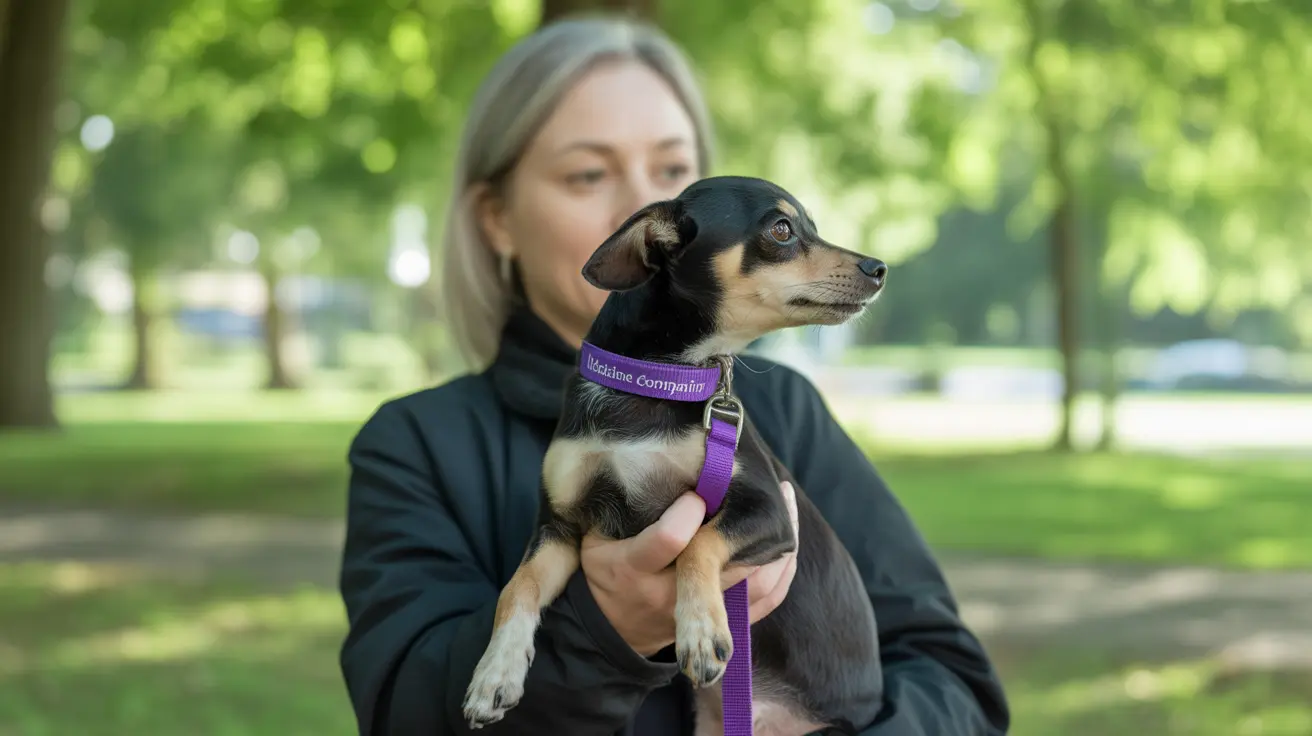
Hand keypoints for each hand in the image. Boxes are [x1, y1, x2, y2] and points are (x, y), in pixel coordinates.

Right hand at [580, 481, 800, 656]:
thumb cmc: (605, 572)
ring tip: (786, 500)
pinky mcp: (719, 625)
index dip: (688, 512)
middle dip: (747, 523)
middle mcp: (670, 594)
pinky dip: (782, 571)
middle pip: (723, 564)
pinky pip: (764, 601)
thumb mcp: (595, 540)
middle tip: (768, 485)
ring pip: (753, 583)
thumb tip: (652, 461)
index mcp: (634, 568)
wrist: (613, 632)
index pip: (669, 541)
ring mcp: (698, 614)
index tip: (697, 490)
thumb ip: (621, 510)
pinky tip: (789, 540)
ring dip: (777, 544)